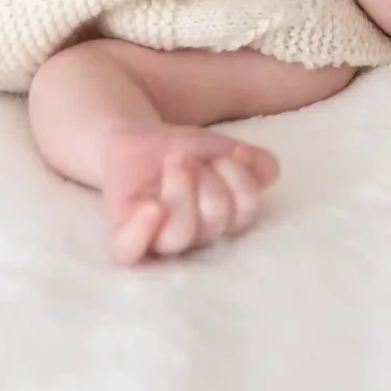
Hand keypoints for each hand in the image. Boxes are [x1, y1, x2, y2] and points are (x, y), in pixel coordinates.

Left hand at [101, 125, 280, 263]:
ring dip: (181, 188)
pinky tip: (153, 207)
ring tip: (174, 160)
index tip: (234, 152)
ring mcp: (158, 238)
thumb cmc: (183, 152)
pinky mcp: (123, 235)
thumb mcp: (221, 149)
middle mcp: (194, 236)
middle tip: (188, 157)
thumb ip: (252, 161)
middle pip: (214, 221)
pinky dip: (143, 231)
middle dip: (209, 179)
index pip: (245, 213)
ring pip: (180, 233)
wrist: (136, 141)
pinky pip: (131, 249)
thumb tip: (266, 170)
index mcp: (222, 221)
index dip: (242, 180)